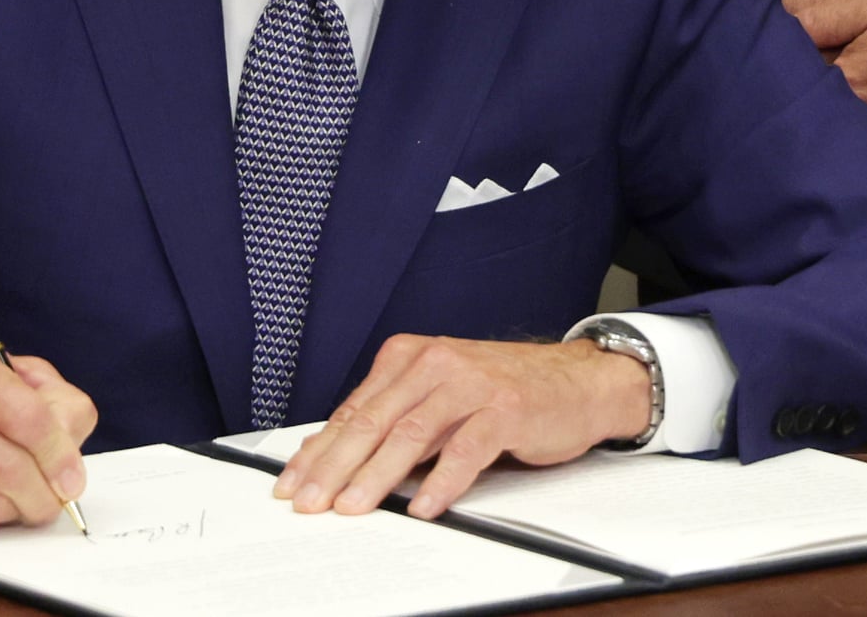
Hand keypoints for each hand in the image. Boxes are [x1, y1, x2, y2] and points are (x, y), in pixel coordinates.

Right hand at [0, 335, 96, 528]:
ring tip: (19, 496)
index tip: (72, 478)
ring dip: (15, 509)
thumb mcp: (6, 373)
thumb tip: (70, 451)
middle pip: (9, 467)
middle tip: (54, 498)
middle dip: (43, 493)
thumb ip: (53, 400)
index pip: (27, 417)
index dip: (59, 455)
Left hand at [272, 336, 649, 519]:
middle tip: (310, 501)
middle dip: (334, 467)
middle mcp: (434, 364)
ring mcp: (469, 384)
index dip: (318, 450)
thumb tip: (334, 457)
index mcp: (408, 358)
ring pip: (410, 434)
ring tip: (353, 507)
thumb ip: (393, 421)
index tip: (292, 482)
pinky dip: (441, 481)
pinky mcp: (504, 408)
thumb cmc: (502, 392)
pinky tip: (422, 506)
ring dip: (376, 477)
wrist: (575, 380)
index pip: (352, 410)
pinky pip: (466, 449)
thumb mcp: (437, 397)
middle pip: (372, 421)